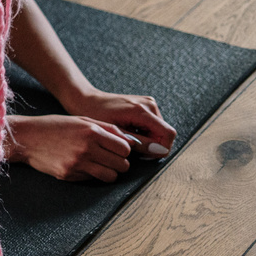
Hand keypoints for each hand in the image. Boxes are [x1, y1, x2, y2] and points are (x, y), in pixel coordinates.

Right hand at [6, 114, 133, 181]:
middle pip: (122, 165)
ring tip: (99, 165)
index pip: (125, 149)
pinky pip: (92, 179)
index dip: (123, 150)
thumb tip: (130, 141)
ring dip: (108, 172)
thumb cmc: (54, 126)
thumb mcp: (81, 120)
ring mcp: (78, 163)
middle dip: (119, 163)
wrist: (26, 137)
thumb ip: (107, 129)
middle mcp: (87, 148)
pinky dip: (91, 174)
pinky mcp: (69, 174)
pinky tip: (81, 165)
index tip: (116, 150)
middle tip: (109, 158)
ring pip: (111, 176)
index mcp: (92, 131)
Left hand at [61, 89, 175, 159]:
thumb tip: (159, 151)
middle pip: (164, 133)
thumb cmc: (96, 115)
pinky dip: (145, 133)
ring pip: (160, 130)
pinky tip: (129, 132)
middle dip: (152, 145)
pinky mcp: (146, 105)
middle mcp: (149, 104)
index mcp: (142, 110)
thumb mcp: (116, 132)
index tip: (144, 155)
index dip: (161, 149)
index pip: (168, 134)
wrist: (87, 100)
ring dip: (148, 139)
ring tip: (128, 139)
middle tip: (132, 148)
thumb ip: (139, 143)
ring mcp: (149, 103)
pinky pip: (153, 125)